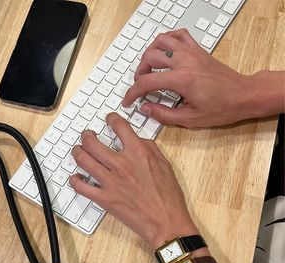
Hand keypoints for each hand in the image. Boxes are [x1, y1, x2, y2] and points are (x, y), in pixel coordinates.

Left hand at [69, 113, 197, 248]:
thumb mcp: (165, 165)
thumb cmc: (168, 197)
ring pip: (83, 160)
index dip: (111, 119)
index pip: (119, 126)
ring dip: (77, 152)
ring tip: (78, 151)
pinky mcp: (104, 199)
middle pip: (93, 142)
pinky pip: (81, 187)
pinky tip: (75, 178)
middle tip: (87, 136)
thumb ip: (149, 149)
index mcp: (138, 153)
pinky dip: (75, 181)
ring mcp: (110, 182)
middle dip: (87, 136)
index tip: (109, 119)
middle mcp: (121, 164)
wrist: (165, 222)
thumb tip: (137, 140)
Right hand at [122, 29, 258, 127]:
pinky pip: (178, 35)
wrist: (243, 95)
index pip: (146, 82)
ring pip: (160, 41)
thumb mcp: (190, 119)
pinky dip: (167, 40)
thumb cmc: (222, 108)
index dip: (132, 93)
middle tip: (139, 87)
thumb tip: (146, 109)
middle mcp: (184, 62)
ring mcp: (191, 52)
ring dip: (149, 54)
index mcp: (181, 80)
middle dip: (139, 73)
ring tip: (148, 68)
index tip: (128, 101)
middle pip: (149, 58)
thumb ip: (164, 114)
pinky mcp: (198, 50)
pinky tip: (164, 51)